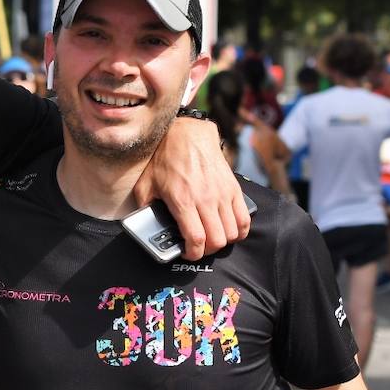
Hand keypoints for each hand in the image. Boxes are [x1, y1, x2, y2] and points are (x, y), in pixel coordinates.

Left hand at [134, 116, 249, 260]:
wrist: (188, 135)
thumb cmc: (165, 159)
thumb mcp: (145, 185)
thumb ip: (145, 206)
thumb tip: (145, 224)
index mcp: (183, 201)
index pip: (196, 239)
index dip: (193, 254)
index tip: (187, 254)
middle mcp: (206, 199)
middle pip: (217, 240)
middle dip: (207, 250)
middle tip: (198, 247)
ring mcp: (223, 194)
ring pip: (232, 232)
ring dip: (223, 241)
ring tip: (211, 239)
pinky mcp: (234, 189)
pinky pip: (244, 218)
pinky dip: (240, 230)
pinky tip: (229, 230)